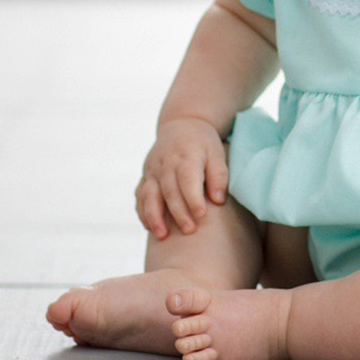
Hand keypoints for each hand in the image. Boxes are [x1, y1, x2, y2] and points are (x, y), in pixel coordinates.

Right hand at [136, 116, 228, 238]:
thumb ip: (219, 175)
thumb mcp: (216, 152)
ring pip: (149, 195)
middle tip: (189, 230)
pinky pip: (140, 196)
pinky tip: (150, 227)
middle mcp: (166, 163)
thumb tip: (218, 200)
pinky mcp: (145, 176)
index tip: (202, 214)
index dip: (193, 198)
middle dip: (178, 212)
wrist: (181, 124)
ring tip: (162, 235)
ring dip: (154, 216)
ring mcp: (152, 170)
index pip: (188, 179)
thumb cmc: (203, 143)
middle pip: (169, 190)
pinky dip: (143, 212)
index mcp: (186, 156)